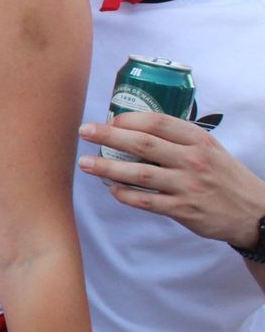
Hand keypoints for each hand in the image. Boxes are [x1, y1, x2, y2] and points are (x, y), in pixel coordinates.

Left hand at [79, 113, 264, 247]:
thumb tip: (133, 130)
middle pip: (143, 144)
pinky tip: (111, 189)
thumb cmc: (224, 176)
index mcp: (199, 140)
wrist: (254, 211)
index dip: (130, 119)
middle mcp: (193, 160)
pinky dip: (126, 195)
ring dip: (108, 167)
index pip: (159, 122)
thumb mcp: (210, 149)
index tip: (110, 119)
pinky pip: (147, 201)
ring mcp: (188, 186)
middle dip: (109, 136)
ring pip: (139, 174)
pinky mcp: (184, 210)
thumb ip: (178, 139)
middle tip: (84, 131)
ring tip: (85, 163)